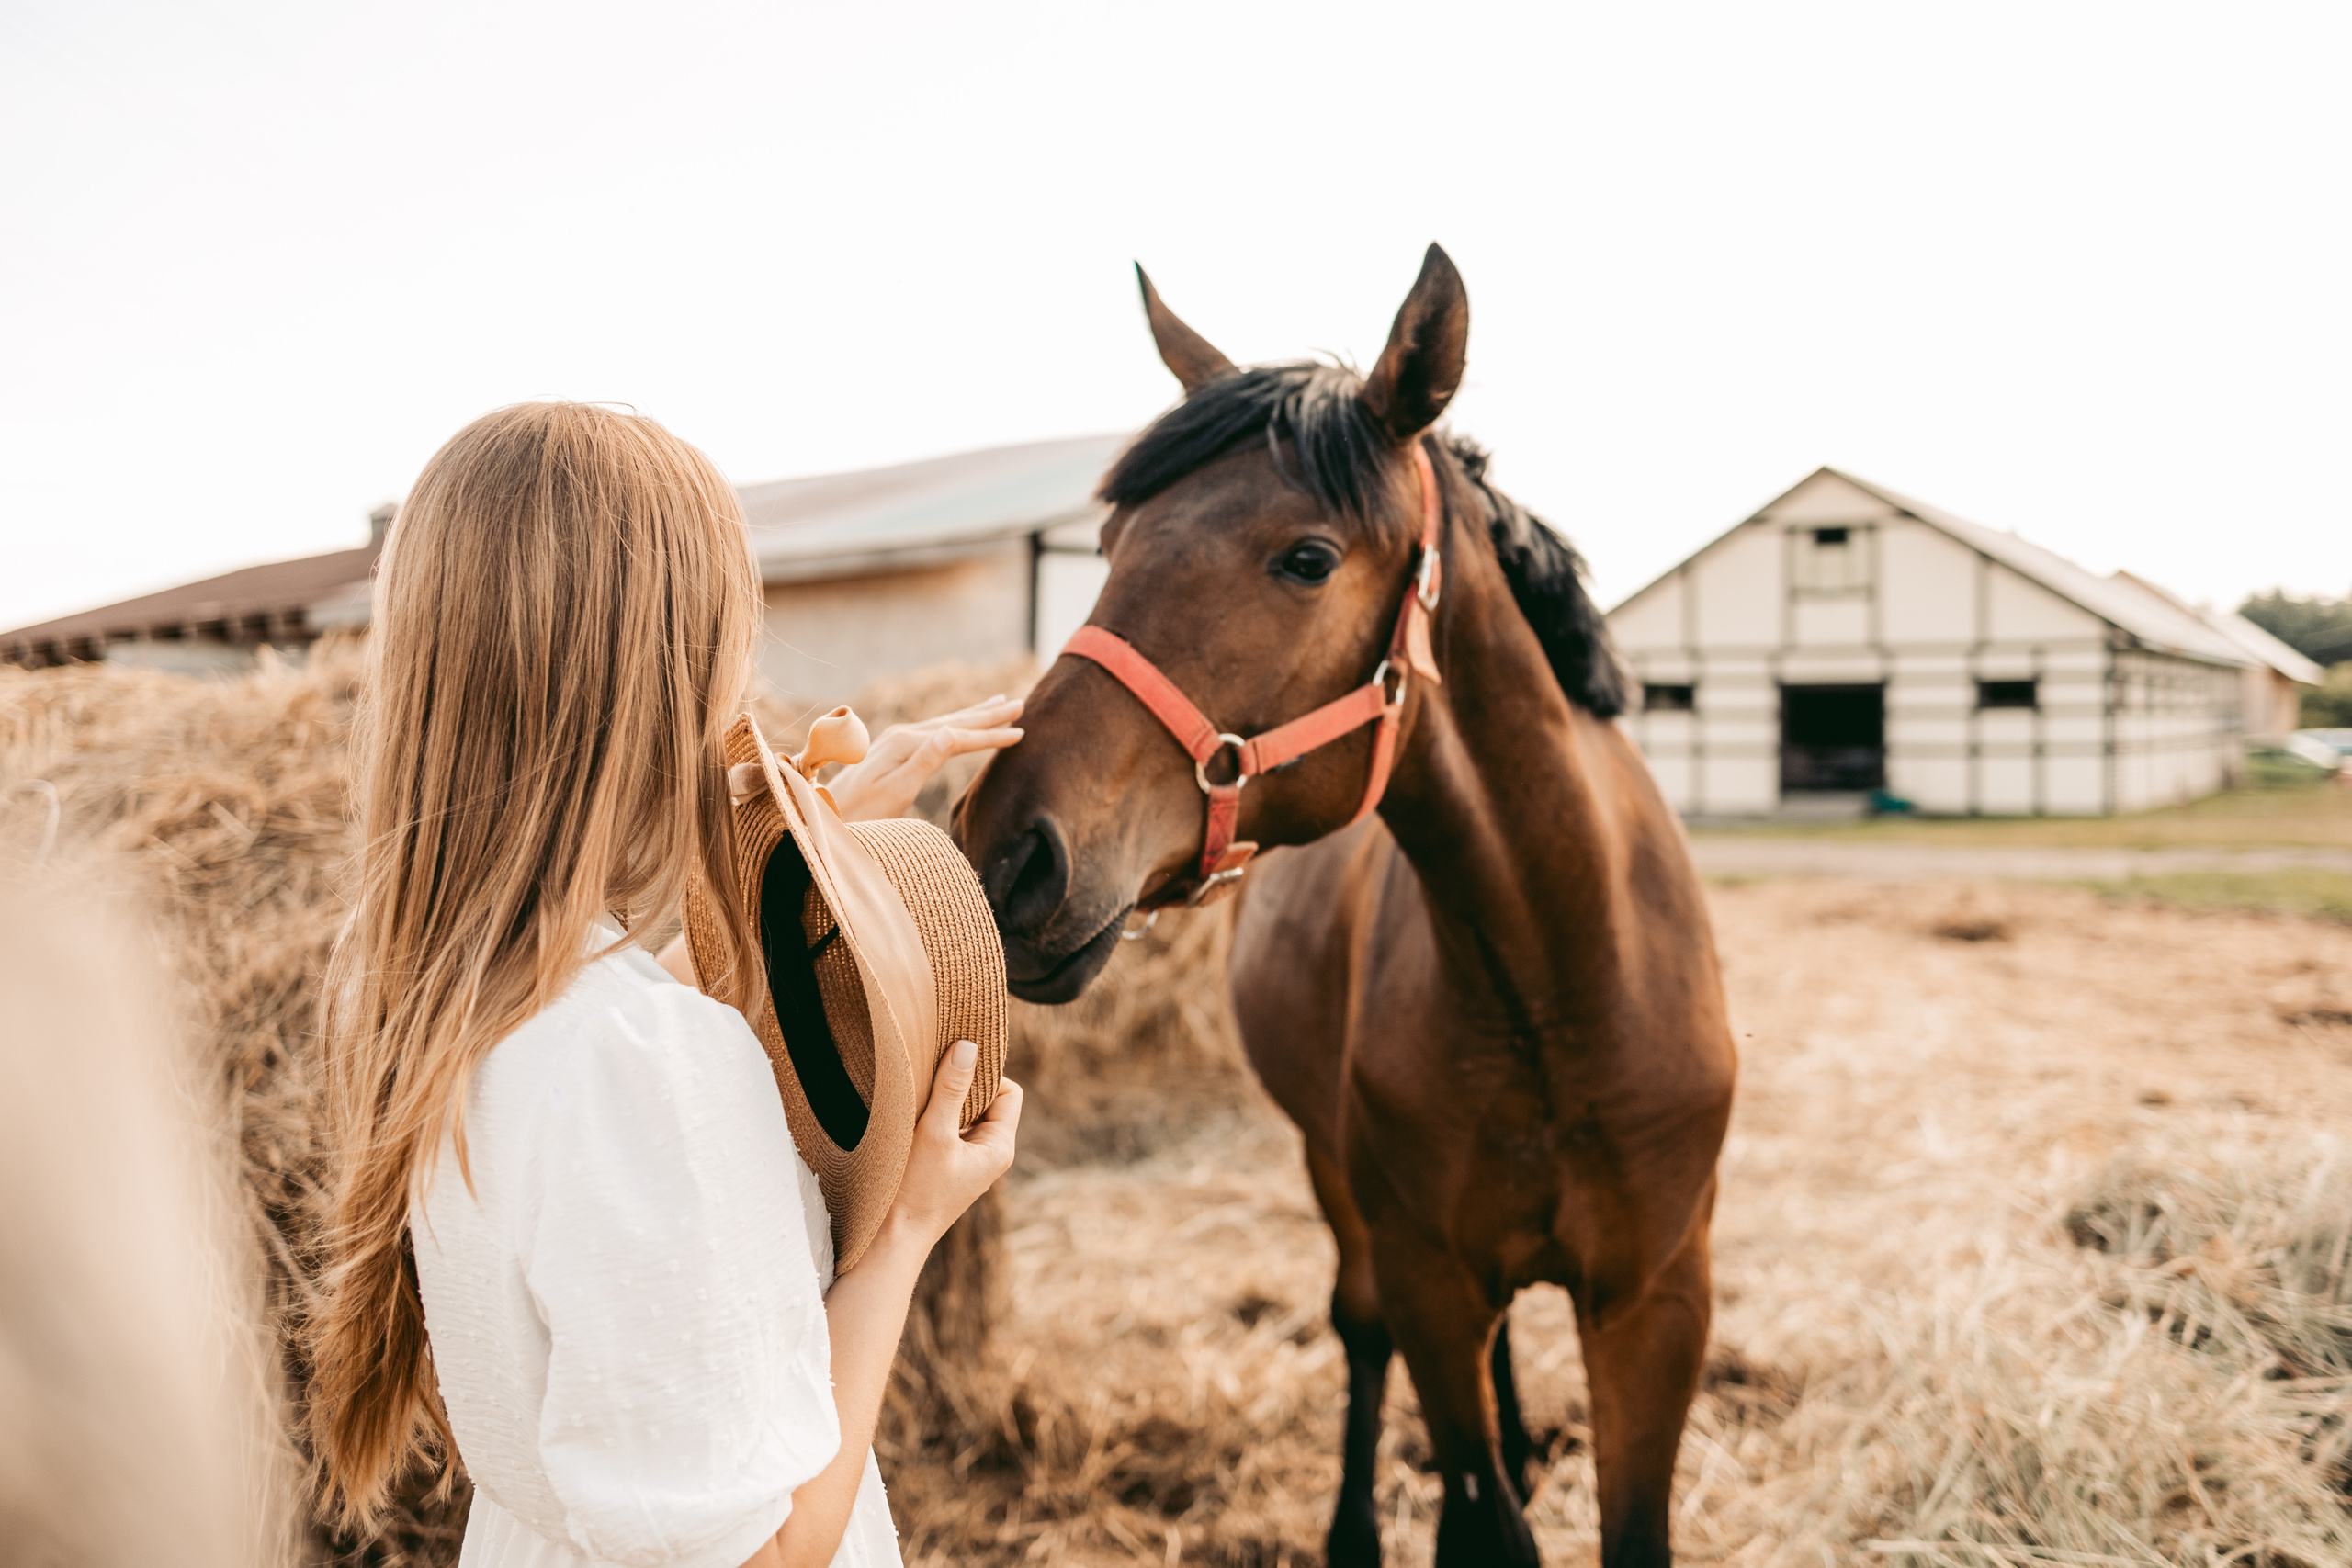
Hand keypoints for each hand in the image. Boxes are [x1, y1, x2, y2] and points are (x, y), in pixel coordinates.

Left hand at [822, 696, 1023, 822]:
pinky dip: (956, 725)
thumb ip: (926, 761)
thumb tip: (953, 731)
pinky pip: (934, 731)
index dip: (991, 735)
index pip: (960, 737)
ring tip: (997, 704)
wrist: (827, 814)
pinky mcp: (893, 749)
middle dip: (989, 714)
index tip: (1021, 733)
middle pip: (956, 721)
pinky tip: (958, 726)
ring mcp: (897, 740)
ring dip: (974, 714)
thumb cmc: (863, 813)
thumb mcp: (897, 791)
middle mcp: (903, 735)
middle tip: (1020, 705)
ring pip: (947, 723)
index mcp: (908, 744)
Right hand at [879, 1041, 1019, 1251]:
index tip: (955, 1066)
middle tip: (935, 1074)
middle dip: (963, 1085)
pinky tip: (912, 1116)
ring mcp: (968, 1162)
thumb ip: (951, 1089)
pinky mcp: (946, 1167)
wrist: (889, 1239)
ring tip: (921, 1096)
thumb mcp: (934, 1133)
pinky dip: (934, 1118)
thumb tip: (969, 1047)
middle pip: (988, 1101)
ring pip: (965, 1115)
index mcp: (999, 1148)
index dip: (987, 1075)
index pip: (1009, 1092)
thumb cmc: (914, 1191)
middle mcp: (989, 1155)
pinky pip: (948, 1130)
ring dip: (945, 1101)